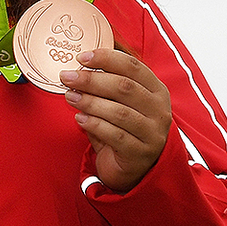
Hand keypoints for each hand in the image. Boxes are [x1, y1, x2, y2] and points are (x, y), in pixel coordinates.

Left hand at [61, 47, 171, 192]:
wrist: (135, 167)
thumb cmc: (125, 128)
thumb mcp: (121, 103)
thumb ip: (107, 85)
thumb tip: (78, 65)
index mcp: (156, 91)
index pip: (134, 67)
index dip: (107, 59)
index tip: (81, 57)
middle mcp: (159, 110)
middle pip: (125, 88)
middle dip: (92, 80)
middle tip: (67, 77)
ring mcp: (152, 133)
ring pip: (119, 112)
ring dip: (90, 102)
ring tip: (70, 97)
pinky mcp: (139, 153)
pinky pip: (115, 136)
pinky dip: (95, 125)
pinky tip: (79, 119)